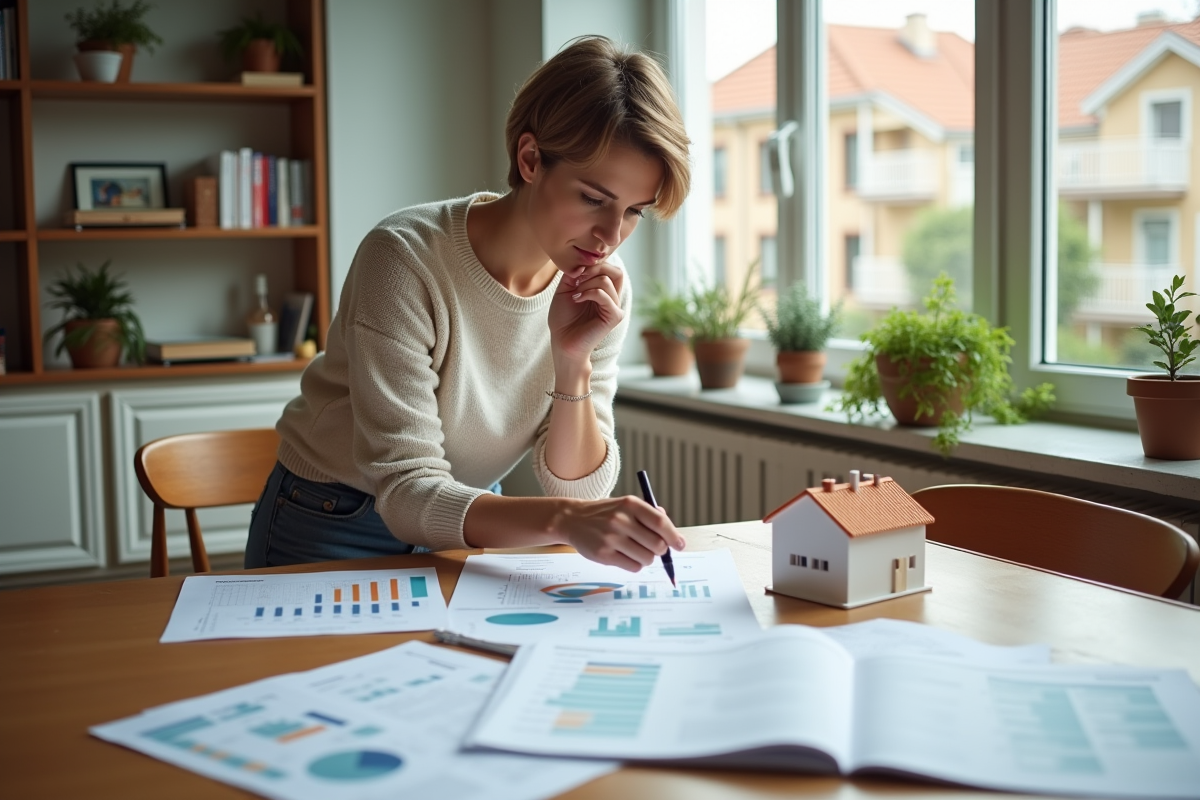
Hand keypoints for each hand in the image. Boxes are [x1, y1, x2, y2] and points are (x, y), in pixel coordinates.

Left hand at [547, 262, 624, 366]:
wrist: (562, 341)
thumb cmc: (563, 319)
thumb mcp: (565, 289)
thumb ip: (575, 274)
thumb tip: (584, 263)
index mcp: (604, 291)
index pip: (609, 268)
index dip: (593, 264)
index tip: (575, 273)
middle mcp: (612, 298)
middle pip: (616, 271)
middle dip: (595, 268)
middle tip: (577, 278)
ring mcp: (615, 307)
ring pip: (607, 281)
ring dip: (586, 283)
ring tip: (574, 294)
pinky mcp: (614, 317)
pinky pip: (605, 295)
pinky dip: (588, 292)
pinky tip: (576, 299)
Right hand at [557, 496, 685, 571]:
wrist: (573, 519)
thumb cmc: (605, 513)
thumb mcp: (626, 505)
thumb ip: (649, 515)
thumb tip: (673, 534)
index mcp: (630, 504)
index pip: (660, 522)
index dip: (674, 536)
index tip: (680, 545)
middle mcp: (621, 520)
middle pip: (657, 544)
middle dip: (660, 550)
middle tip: (654, 548)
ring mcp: (611, 538)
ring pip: (646, 559)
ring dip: (647, 559)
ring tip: (635, 551)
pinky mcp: (604, 554)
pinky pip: (633, 567)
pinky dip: (634, 565)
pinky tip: (625, 556)